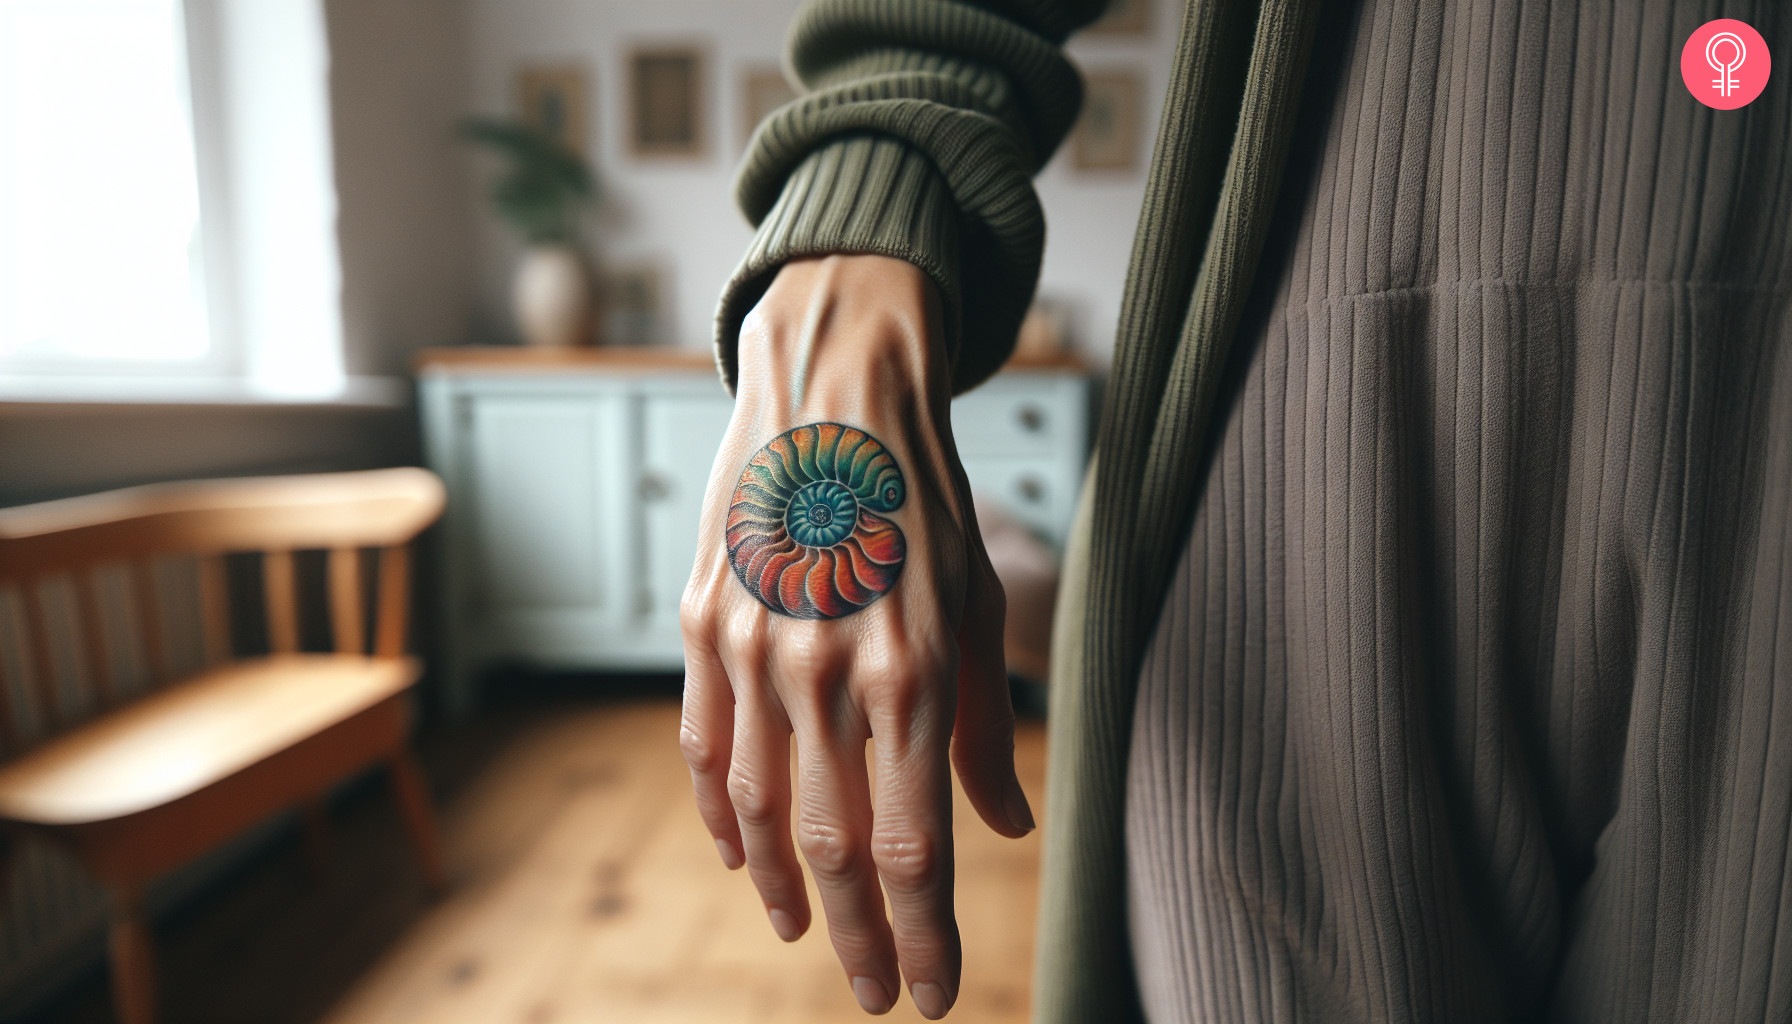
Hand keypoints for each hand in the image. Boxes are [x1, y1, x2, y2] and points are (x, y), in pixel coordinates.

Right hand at [680, 255, 1033, 1017]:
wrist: (833, 386)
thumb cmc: (923, 495)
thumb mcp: (980, 602)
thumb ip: (988, 726)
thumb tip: (1007, 825)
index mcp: (913, 670)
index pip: (913, 846)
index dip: (924, 934)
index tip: (931, 994)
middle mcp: (824, 671)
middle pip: (835, 848)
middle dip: (862, 936)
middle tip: (880, 992)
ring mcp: (751, 649)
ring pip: (762, 812)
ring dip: (787, 890)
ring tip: (809, 936)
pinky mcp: (702, 624)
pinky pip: (704, 748)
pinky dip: (723, 816)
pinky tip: (744, 856)